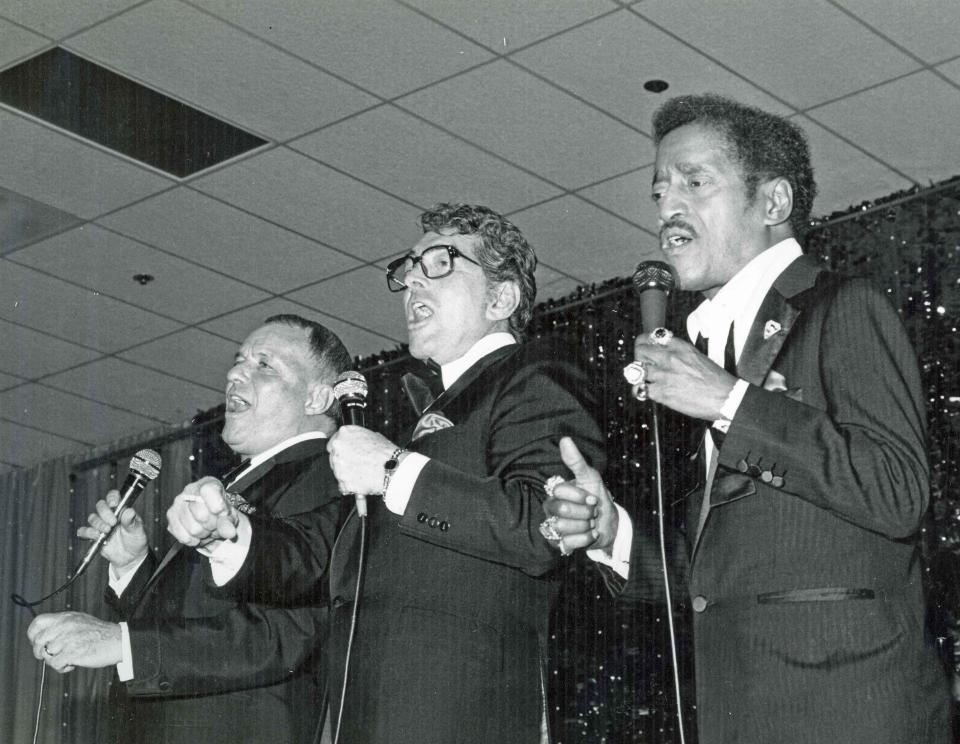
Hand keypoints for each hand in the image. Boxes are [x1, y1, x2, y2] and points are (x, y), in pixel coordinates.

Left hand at [27, 612, 121, 672]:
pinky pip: (55, 664)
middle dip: (41, 652)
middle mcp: (65, 627)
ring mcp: (68, 639)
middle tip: (51, 655)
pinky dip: (62, 668)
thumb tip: (45, 636)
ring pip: (46, 654)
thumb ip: (62, 625)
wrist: (118, 640)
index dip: (33, 634)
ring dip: (54, 661)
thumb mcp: (80, 621)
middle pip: (38, 641)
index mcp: (66, 618)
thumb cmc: (100, 633)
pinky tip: (71, 664)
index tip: (37, 642)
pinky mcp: (72, 652)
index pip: (38, 622)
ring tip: (67, 659)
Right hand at [76, 489, 147, 573]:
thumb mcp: (138, 531)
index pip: (113, 497)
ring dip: (98, 524)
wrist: (130, 557)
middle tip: (113, 523)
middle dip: (105, 513)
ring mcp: (101, 525)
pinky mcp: (94, 536)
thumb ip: (132, 521)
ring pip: (92, 518)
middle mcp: (109, 515)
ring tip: (107, 531)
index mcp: (121, 510)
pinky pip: (83, 531)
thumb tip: (129, 511)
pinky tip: (96, 536)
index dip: (112, 497)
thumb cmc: (136, 540)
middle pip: (100, 506)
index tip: (114, 504)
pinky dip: (87, 533)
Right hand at [166, 476, 238, 546]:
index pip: (208, 491)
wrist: (210, 518)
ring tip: (207, 529)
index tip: (222, 513)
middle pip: (201, 514)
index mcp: (207, 484)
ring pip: (193, 529)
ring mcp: (178, 504)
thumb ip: (229, 522)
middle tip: (215, 524)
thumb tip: (229, 532)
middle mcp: (190, 491)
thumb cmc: (219, 512)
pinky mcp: (171, 517)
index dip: (217, 506)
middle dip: (212, 525)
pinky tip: (198, 534)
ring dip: (204, 534)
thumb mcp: (229, 515)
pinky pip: (184, 536)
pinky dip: (194, 540)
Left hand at [327, 426, 398, 495]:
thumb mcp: (372, 436)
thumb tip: (356, 443)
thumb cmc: (386, 452)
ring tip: (363, 474)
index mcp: (345, 433)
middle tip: (357, 465)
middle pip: (334, 459)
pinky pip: (344, 486)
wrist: (394, 468)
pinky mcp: (343, 482)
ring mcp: (339, 466)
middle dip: (344, 463)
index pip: (333, 444)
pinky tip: (362, 483)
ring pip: (338, 473)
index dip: (341, 451)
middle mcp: (338, 447)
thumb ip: (358, 439)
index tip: (346, 456)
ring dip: (347, 475)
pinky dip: (350, 487)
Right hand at [542, 437, 618, 554]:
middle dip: (584, 512)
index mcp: (555, 491)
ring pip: (563, 527)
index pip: (560, 491)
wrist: (609, 523)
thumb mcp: (590, 477)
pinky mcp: (558, 543)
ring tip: (589, 523)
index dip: (580, 495)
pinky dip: (585, 538)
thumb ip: (576, 461)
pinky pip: (568, 542)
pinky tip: (589, 534)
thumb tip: (565, 440)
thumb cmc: (596, 496)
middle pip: (561, 510)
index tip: (592, 497)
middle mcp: (550, 508)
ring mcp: (552, 526)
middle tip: (591, 512)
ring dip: (585, 526)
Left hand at [634, 333, 736, 419]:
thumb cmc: (715, 380)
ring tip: (644, 379)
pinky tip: (644, 392)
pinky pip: (640, 389)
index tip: (643, 347)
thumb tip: (663, 352)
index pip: (652, 337)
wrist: (725, 398)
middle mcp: (669, 358)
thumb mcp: (697, 356)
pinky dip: (640, 391)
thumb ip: (678, 352)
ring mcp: (664, 375)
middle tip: (642, 364)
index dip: (644, 342)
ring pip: (637, 370)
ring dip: (639, 375)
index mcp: (680, 347)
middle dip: (638, 357)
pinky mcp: (661, 392)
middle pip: (640, 351)